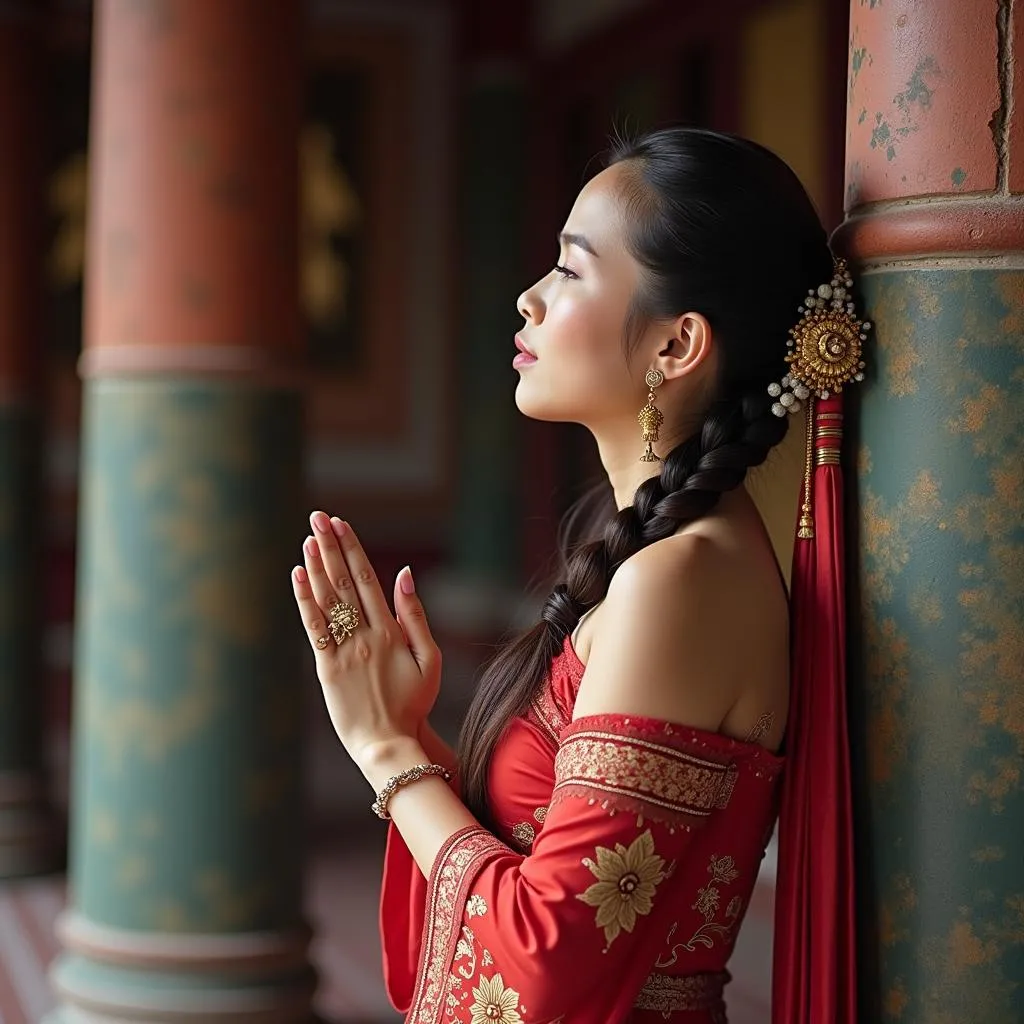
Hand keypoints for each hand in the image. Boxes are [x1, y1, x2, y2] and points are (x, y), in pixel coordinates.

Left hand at [291, 511, 441, 762]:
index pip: (369, 579)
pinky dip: (304, 600)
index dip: (353, 549)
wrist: (389, 743)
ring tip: (308, 538)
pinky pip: (314, 628)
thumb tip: (404, 574)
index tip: (342, 524)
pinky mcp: (326, 668)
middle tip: (320, 517)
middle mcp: (366, 636)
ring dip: (317, 566)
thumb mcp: (428, 659)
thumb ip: (415, 616)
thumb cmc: (413, 703)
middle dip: (331, 547)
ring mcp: (344, 651)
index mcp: (391, 632)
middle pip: (346, 582)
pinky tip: (298, 577)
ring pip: (328, 601)